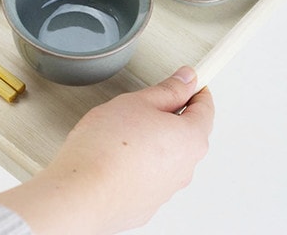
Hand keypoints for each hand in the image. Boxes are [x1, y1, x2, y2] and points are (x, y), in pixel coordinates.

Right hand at [0, 67, 213, 233]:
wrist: (81, 193)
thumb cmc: (106, 149)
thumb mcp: (137, 102)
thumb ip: (166, 90)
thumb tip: (184, 81)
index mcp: (190, 139)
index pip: (205, 107)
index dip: (195, 89)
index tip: (187, 81)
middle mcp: (185, 169)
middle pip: (186, 134)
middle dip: (169, 117)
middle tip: (143, 105)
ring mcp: (166, 190)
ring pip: (166, 157)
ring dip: (151, 142)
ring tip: (119, 133)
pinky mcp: (146, 205)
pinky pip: (148, 176)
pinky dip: (137, 164)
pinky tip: (113, 156)